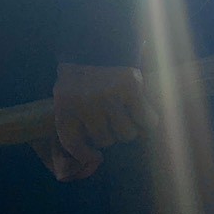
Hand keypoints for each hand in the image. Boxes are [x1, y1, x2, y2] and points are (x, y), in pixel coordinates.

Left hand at [34, 64, 158, 181]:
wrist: (94, 48)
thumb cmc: (80, 87)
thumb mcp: (65, 108)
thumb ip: (73, 140)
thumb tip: (89, 165)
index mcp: (65, 106)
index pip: (75, 146)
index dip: (87, 153)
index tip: (95, 153)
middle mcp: (86, 101)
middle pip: (107, 141)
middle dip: (108, 131)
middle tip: (105, 113)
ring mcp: (109, 93)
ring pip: (128, 134)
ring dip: (126, 126)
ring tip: (119, 108)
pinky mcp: (131, 85)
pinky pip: (148, 120)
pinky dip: (146, 117)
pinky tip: (137, 106)